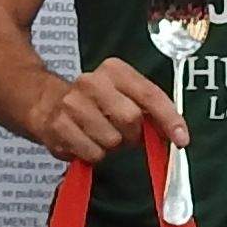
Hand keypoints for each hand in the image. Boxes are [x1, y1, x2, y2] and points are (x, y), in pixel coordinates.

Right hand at [24, 58, 182, 166]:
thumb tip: (175, 135)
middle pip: (131, 119)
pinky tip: (85, 142)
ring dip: (111, 146)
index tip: (181, 139)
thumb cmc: (94, 103)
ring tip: (100, 136)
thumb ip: (149, 111)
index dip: (169, 119)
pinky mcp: (59, 126)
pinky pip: (92, 153)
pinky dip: (94, 155)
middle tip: (124, 136)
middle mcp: (92, 82)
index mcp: (115, 71)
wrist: (45, 102)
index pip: (150, 94)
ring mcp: (73, 103)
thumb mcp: (123, 96)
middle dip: (133, 135)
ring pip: (111, 140)